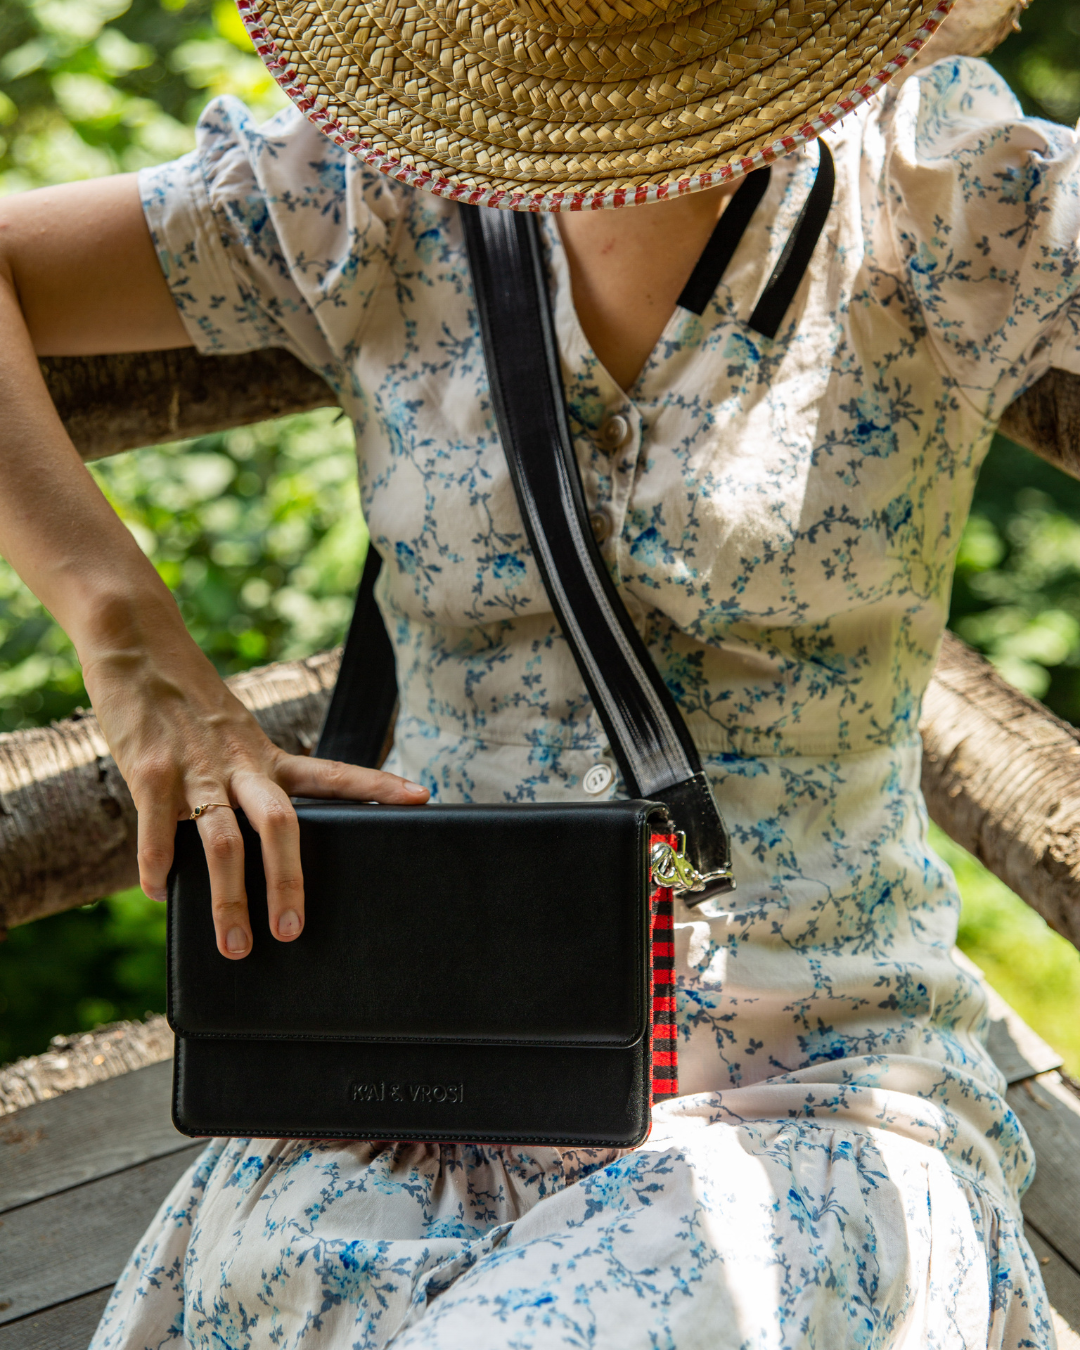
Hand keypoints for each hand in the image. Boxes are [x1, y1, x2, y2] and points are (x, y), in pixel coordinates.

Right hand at [83, 629, 426, 960]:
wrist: (139, 645)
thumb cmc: (190, 702)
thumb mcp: (235, 736)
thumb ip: (248, 781)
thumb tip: (257, 843)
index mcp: (268, 756)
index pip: (334, 773)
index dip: (379, 785)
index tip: (423, 796)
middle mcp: (241, 762)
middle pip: (280, 824)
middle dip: (288, 881)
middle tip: (293, 931)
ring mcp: (197, 767)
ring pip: (221, 841)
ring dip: (229, 899)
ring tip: (235, 945)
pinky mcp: (150, 768)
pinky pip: (158, 829)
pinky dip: (158, 866)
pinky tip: (159, 893)